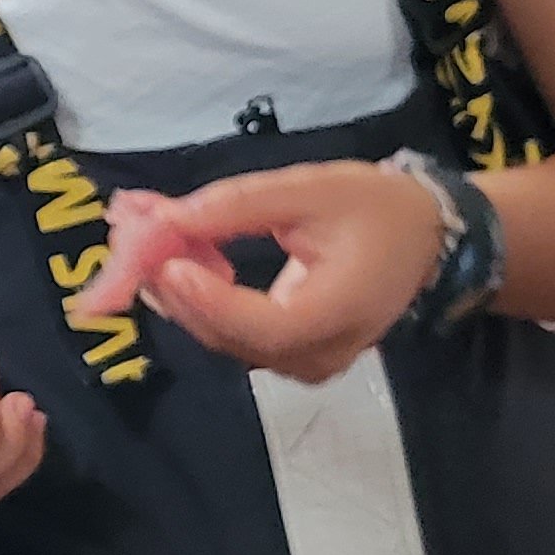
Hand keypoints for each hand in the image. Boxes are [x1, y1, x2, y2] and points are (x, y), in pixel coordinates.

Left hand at [68, 163, 445, 384]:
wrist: (429, 240)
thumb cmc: (378, 209)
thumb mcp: (313, 190)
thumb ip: (239, 205)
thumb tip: (166, 217)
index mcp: (336, 316)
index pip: (259, 324)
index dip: (204, 297)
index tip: (161, 258)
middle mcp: (317, 355)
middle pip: (226, 333)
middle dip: (169, 282)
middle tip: (125, 232)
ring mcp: (302, 364)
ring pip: (219, 335)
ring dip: (173, 287)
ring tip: (138, 232)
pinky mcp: (288, 355)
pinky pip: (230, 332)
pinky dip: (196, 295)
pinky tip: (172, 252)